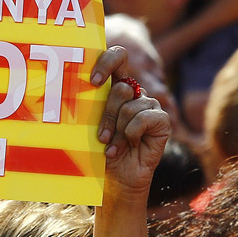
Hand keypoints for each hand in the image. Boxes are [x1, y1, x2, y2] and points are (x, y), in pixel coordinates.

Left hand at [91, 46, 169, 195]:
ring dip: (118, 131)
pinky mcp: (161, 120)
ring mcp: (148, 106)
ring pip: (131, 106)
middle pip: (121, 88)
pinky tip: (131, 145)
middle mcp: (133, 94)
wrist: (116, 178)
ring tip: (113, 147)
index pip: (117, 57)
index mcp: (113, 88)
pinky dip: (133, 134)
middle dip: (107, 115)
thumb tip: (76, 87)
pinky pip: (146, 118)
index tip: (93, 81)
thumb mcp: (88, 126)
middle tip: (101, 137)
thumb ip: (89, 105)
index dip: (108, 62)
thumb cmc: (98, 152)